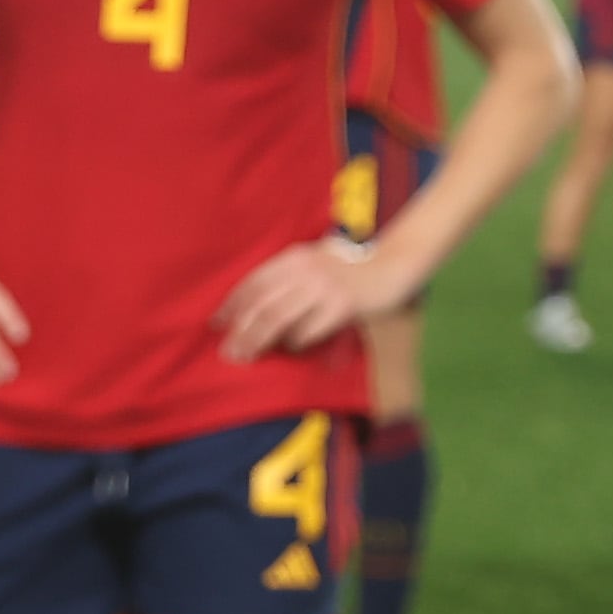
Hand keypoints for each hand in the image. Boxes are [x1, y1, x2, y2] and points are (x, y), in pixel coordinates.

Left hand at [215, 241, 395, 362]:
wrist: (394, 264)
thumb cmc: (352, 269)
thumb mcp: (317, 262)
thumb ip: (290, 278)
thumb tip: (252, 310)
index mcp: (297, 257)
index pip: (254, 282)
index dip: (232, 305)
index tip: (217, 324)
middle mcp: (307, 269)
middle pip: (261, 305)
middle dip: (241, 331)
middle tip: (228, 352)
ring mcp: (325, 287)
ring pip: (277, 318)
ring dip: (258, 341)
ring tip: (247, 356)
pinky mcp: (342, 305)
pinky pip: (308, 330)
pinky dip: (296, 342)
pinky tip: (293, 348)